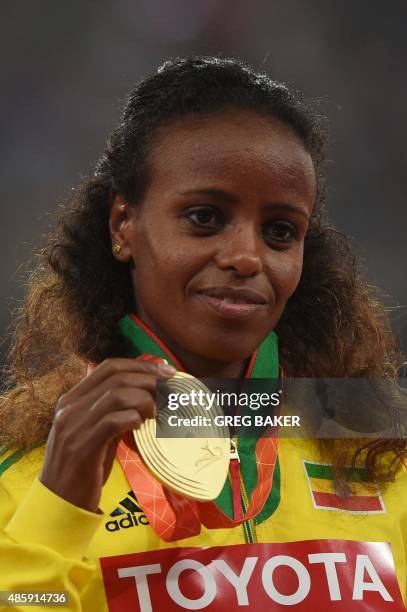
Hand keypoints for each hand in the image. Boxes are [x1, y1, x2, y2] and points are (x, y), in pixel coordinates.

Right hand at [39, 357, 175, 512]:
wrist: (58, 502)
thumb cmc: (83, 467)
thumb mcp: (96, 432)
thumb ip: (113, 412)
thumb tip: (146, 395)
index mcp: (72, 399)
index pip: (109, 367)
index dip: (140, 365)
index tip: (165, 371)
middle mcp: (70, 407)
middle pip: (116, 377)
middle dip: (149, 378)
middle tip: (170, 389)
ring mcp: (73, 426)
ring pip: (116, 395)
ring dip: (143, 400)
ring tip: (155, 413)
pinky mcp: (82, 447)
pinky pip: (112, 422)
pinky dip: (133, 419)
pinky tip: (140, 426)